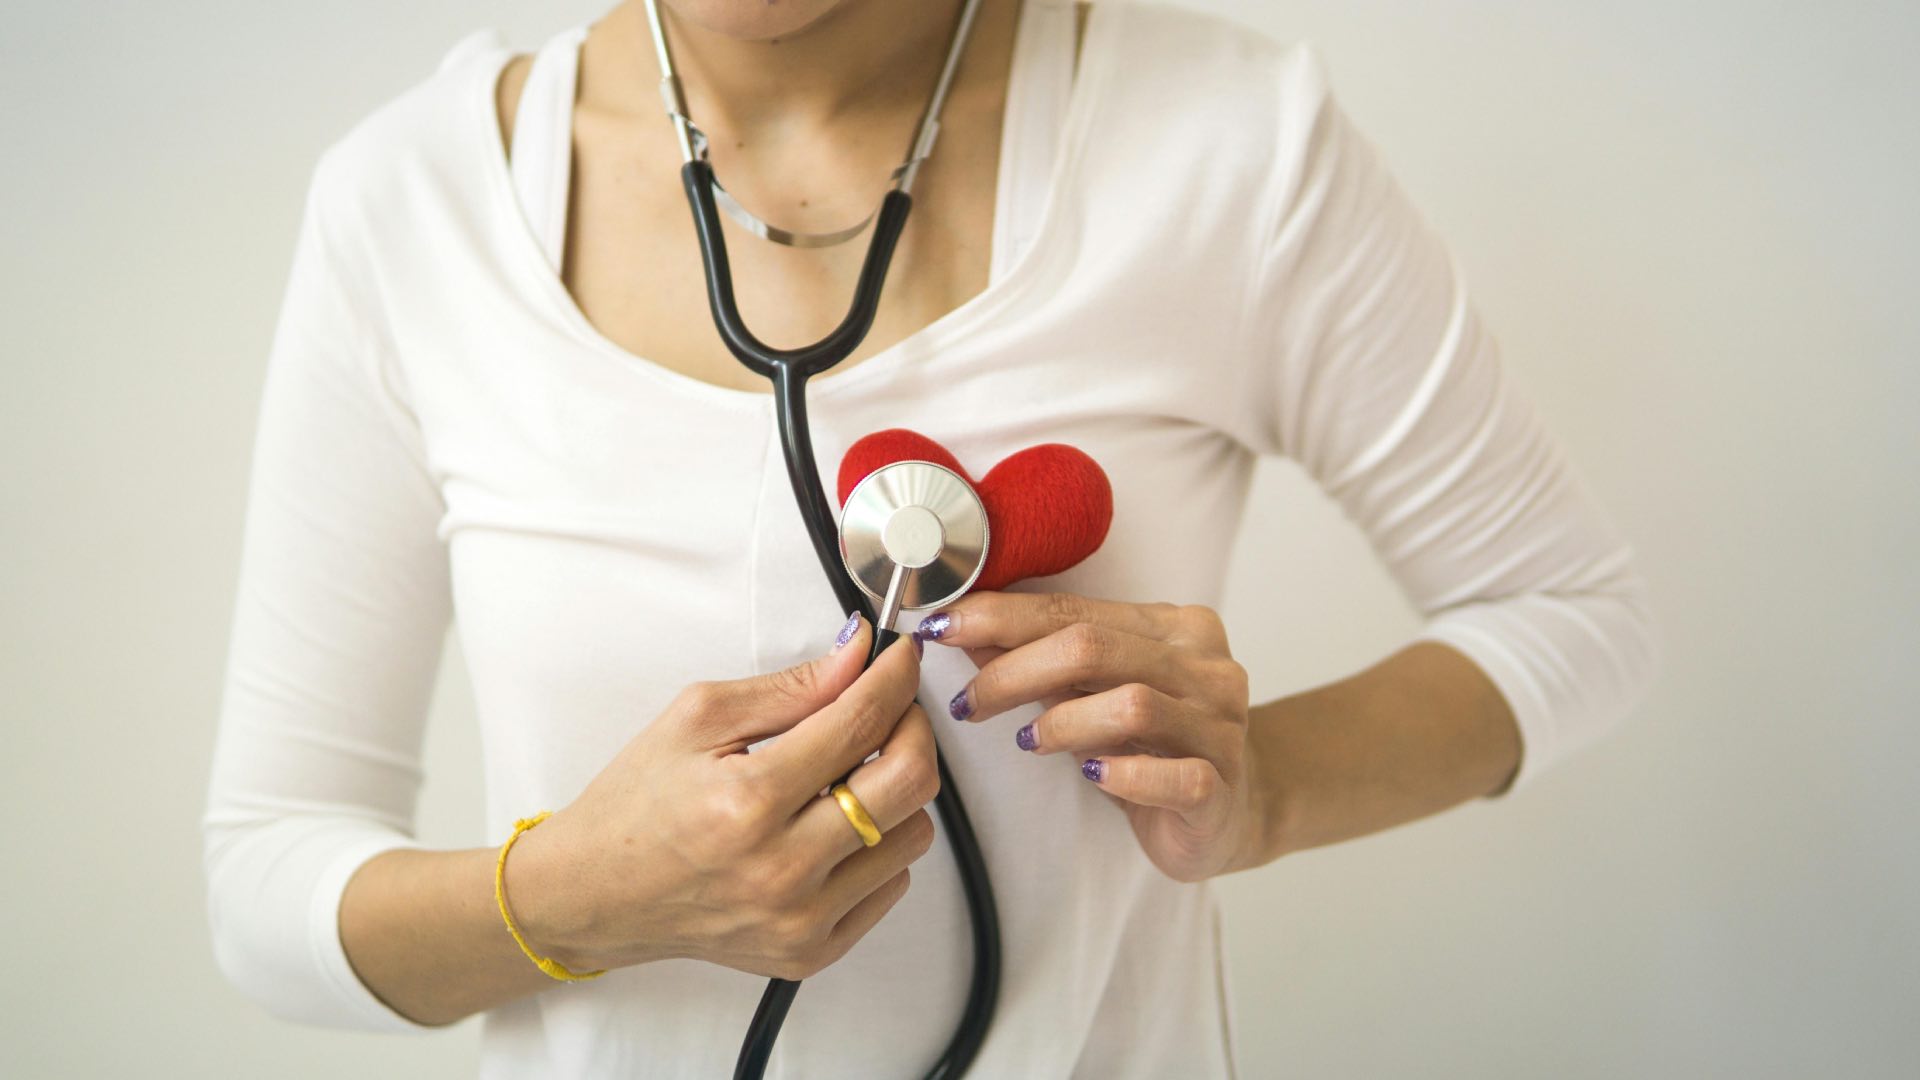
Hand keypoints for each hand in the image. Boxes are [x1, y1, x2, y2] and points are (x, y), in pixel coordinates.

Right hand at [505, 615, 938, 979]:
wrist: (596, 894)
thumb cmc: (638, 804)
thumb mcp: (698, 719)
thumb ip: (791, 687)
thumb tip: (858, 655)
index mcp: (749, 799)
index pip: (861, 722)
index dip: (894, 678)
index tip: (901, 658)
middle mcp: (782, 868)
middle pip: (910, 782)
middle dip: (913, 727)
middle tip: (890, 708)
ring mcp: (801, 918)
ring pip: (913, 835)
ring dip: (896, 791)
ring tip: (849, 775)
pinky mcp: (811, 950)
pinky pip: (893, 885)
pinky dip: (879, 845)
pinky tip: (832, 828)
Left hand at [917, 592, 1258, 882]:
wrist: (1232, 810)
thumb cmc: (1155, 745)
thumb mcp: (1095, 693)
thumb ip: (1041, 661)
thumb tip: (965, 632)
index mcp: (1174, 628)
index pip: (1074, 611)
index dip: (1000, 617)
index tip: (943, 627)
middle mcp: (1205, 667)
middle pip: (1094, 648)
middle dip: (1014, 670)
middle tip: (970, 701)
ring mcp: (1220, 726)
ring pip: (1132, 705)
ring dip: (1062, 721)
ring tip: (1028, 740)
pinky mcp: (1222, 788)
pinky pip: (1174, 776)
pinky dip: (1124, 775)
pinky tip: (1093, 776)